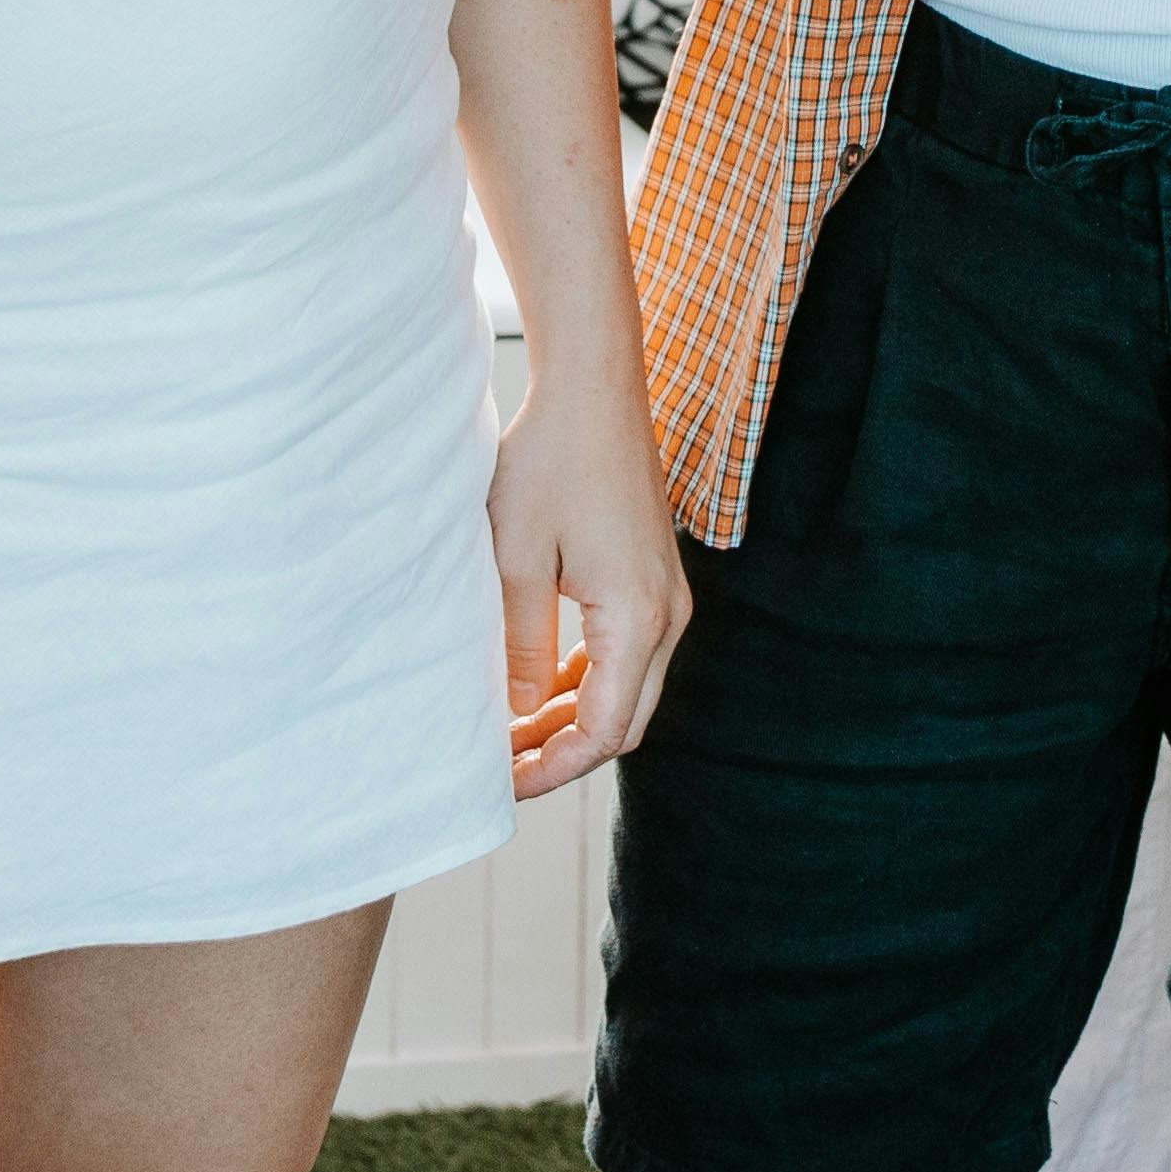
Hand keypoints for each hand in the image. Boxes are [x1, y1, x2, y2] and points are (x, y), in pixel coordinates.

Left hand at [489, 383, 690, 795]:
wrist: (593, 388)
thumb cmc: (549, 463)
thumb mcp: (516, 560)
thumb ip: (521, 646)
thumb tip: (520, 712)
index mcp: (637, 619)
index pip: (604, 730)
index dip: (553, 767)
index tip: (503, 783)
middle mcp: (666, 615)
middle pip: (625, 721)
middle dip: (565, 751)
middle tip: (504, 767)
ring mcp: (667, 595)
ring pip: (629, 689)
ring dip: (577, 716)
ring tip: (514, 732)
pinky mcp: (654, 576)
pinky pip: (629, 652)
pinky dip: (589, 679)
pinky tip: (544, 684)